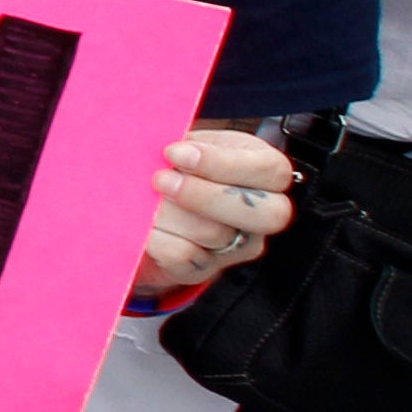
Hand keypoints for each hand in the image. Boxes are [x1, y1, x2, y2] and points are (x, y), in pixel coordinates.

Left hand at [135, 128, 296, 300]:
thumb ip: (190, 143)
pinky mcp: (205, 268)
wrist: (142, 203)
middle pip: (268, 214)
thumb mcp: (188, 143)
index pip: (271, 171)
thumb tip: (173, 146)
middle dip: (206, 195)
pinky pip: (184, 257)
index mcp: (265, 170)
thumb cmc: (173, 163)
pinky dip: (155, 238)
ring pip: (217, 234)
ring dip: (170, 213)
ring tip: (143, 199)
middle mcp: (264, 211)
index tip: (174, 152)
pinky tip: (141, 224)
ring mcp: (239, 245)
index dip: (222, 163)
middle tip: (160, 180)